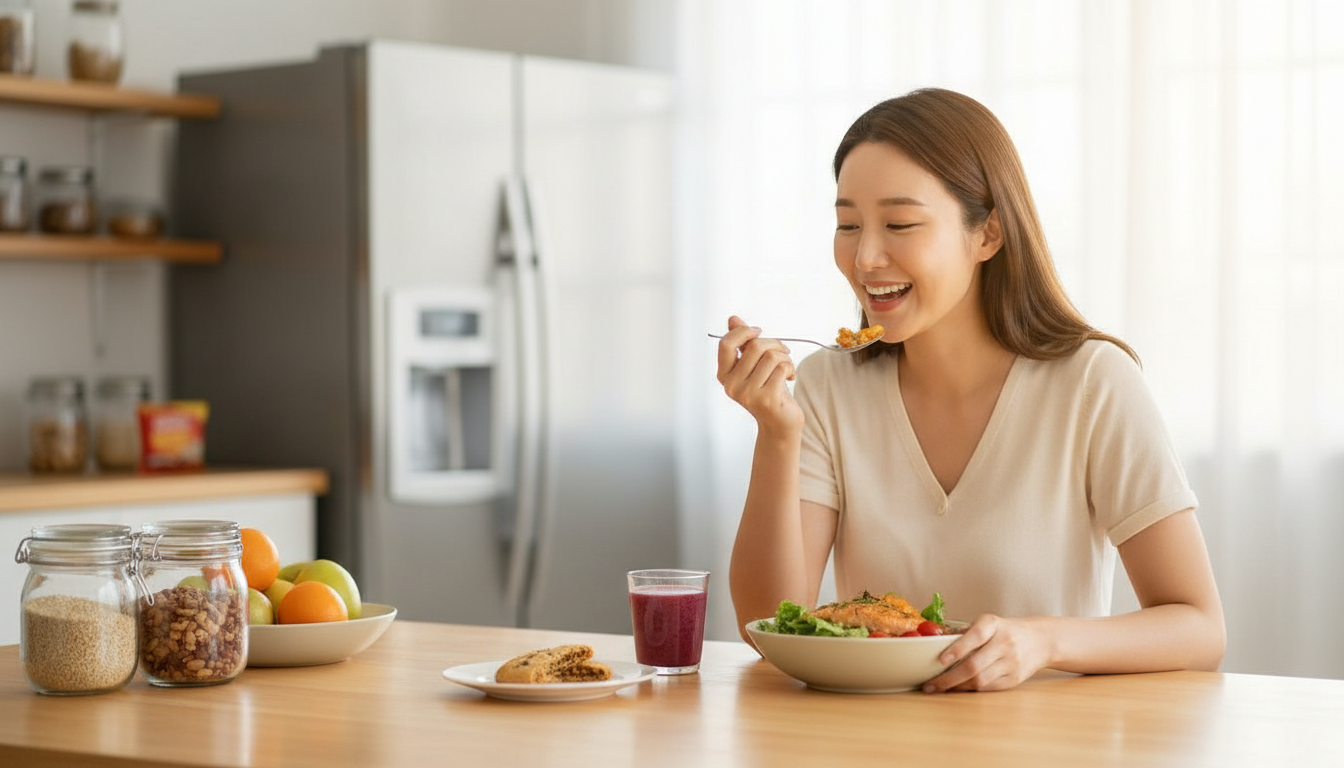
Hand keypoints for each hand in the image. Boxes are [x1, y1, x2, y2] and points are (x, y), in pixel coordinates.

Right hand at [714, 315, 802, 433]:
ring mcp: (748, 394)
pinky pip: (782, 368)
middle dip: (774, 344)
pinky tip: (790, 377)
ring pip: (771, 356)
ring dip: (785, 357)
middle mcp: (732, 385)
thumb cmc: (767, 389)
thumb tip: (733, 318)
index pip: (726, 344)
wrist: (779, 423)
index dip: (744, 331)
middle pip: (754, 346)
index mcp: (724, 375)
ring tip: (787, 367)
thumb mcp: (753, 365)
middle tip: (784, 351)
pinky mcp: (766, 399)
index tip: (758, 332)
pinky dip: (791, 368)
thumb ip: (742, 343)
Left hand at [921, 614, 1051, 692]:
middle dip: (949, 678)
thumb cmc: (1004, 631)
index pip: (974, 636)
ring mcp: (1011, 662)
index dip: (957, 649)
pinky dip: (970, 690)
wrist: (1039, 640)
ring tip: (939, 688)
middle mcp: (1004, 643)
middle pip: (974, 665)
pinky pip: (988, 688)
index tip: (940, 660)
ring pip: (980, 680)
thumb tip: (933, 646)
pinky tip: (958, 689)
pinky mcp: (1014, 679)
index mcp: (993, 624)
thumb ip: (965, 633)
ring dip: (957, 687)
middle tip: (930, 685)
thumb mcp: (988, 623)